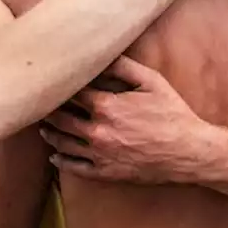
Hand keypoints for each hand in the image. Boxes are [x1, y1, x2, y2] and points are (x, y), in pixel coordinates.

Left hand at [38, 55, 217, 183]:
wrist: (188, 152)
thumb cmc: (172, 113)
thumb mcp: (152, 82)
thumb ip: (124, 66)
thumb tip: (102, 55)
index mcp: (106, 106)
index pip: (71, 93)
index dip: (60, 86)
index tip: (51, 81)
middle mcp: (97, 131)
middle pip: (60, 118)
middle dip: (48, 110)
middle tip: (39, 103)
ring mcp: (99, 154)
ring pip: (63, 143)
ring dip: (50, 133)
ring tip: (44, 127)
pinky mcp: (105, 172)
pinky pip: (75, 168)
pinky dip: (60, 161)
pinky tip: (54, 156)